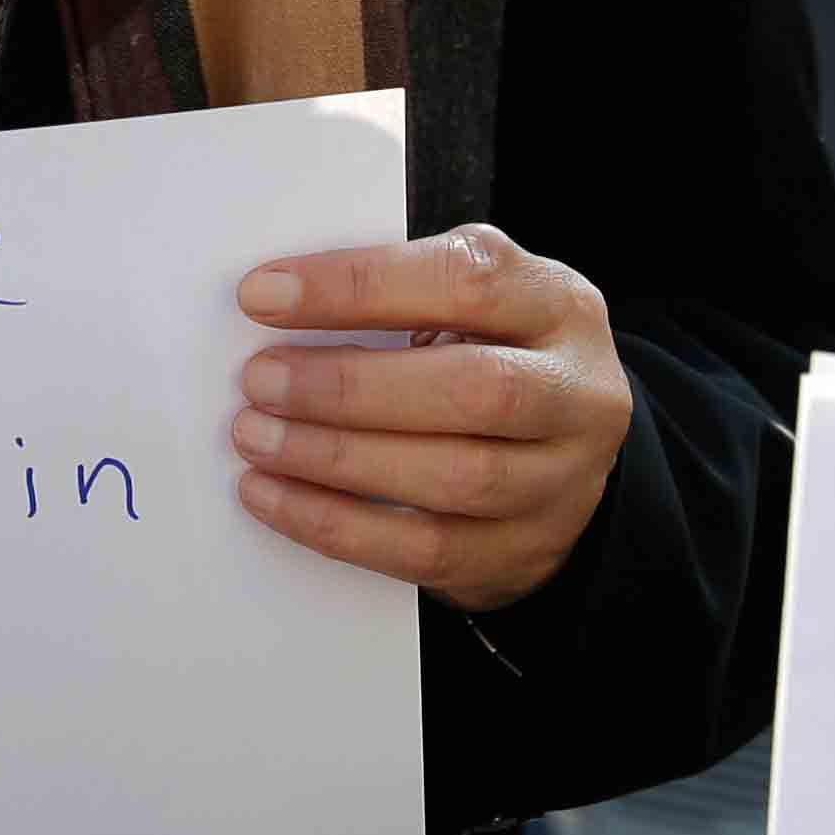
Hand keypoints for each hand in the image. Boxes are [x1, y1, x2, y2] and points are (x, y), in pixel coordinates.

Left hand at [231, 225, 635, 610]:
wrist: (558, 455)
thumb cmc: (491, 354)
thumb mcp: (471, 302)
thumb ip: (400, 292)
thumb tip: (275, 300)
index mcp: (558, 306)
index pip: (466, 282)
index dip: (360, 286)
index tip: (263, 294)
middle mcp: (578, 394)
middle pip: (474, 390)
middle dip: (349, 387)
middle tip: (260, 380)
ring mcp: (561, 483)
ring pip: (455, 478)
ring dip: (336, 459)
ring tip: (256, 437)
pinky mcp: (522, 553)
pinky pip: (425, 552)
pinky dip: (335, 524)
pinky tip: (272, 496)